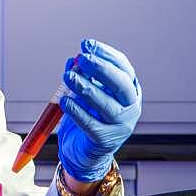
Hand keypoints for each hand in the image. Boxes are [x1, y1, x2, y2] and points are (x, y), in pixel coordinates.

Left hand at [58, 39, 141, 182]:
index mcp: (128, 90)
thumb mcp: (85, 91)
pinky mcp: (106, 140)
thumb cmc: (86, 114)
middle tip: (82, 59)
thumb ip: (82, 76)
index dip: (106, 55)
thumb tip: (73, 59)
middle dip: (101, 69)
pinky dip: (77, 111)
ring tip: (68, 77)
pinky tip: (65, 101)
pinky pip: (91, 124)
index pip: (123, 68)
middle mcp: (130, 107)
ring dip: (86, 88)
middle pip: (121, 85)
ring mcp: (121, 125)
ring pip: (107, 105)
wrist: (82, 150)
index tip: (87, 44)